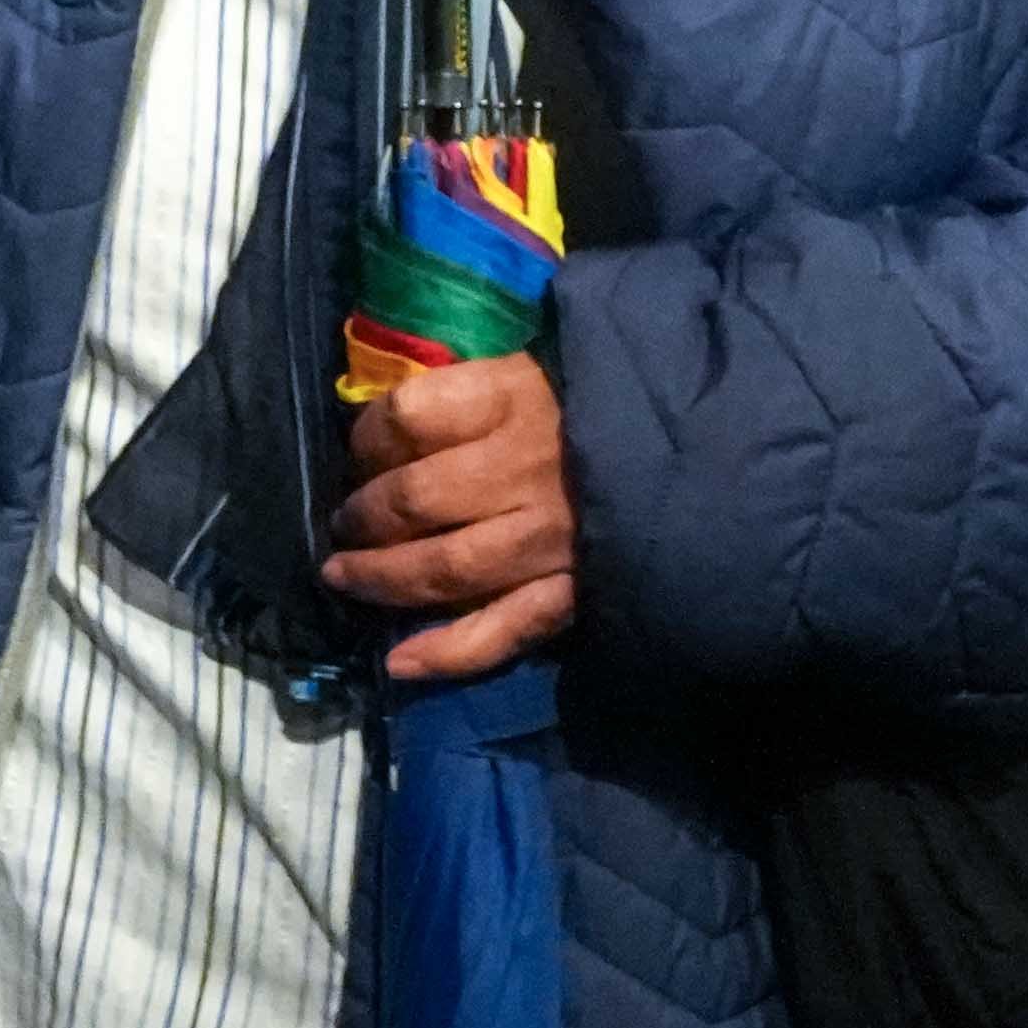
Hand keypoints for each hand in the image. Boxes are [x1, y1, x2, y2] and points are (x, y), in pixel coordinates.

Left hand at [328, 353, 578, 685]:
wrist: (683, 445)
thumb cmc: (586, 402)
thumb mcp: (526, 366)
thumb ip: (459, 391)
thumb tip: (374, 426)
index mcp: (512, 397)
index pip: (406, 417)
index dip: (366, 439)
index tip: (361, 452)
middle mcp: (527, 469)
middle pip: (413, 499)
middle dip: (363, 518)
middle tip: (344, 524)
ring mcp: (550, 538)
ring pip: (444, 569)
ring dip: (382, 579)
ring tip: (344, 577)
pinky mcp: (572, 591)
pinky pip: (501, 630)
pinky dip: (446, 652)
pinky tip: (398, 662)